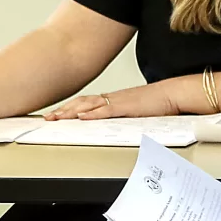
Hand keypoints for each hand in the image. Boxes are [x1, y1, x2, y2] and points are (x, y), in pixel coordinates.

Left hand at [43, 83, 175, 119]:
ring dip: (72, 112)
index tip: (56, 114)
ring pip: (89, 105)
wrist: (172, 94)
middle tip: (48, 117)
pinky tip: (82, 117)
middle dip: (64, 110)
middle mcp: (112, 98)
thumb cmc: (156, 104)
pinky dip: (93, 114)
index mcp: (112, 100)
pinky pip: (106, 110)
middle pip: (82, 103)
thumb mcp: (133, 112)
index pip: (85, 103)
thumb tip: (108, 126)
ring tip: (58, 117)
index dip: (69, 108)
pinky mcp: (127, 107)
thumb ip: (120, 118)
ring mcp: (118, 101)